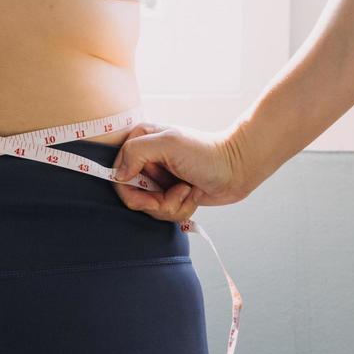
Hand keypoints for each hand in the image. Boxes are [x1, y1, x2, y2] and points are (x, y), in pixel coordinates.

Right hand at [111, 119, 252, 223]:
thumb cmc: (206, 153)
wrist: (237, 168)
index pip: (117, 174)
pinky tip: (193, 193)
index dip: (131, 190)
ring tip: (188, 189)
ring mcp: (159, 179)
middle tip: (177, 190)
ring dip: (173, 204)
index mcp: (140, 141)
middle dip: (157, 201)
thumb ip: (136, 152)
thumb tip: (118, 175)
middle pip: (133, 196)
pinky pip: (165, 212)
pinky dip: (182, 207)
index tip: (152, 195)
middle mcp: (146, 161)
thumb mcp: (169, 144)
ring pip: (150, 208)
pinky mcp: (171, 194)